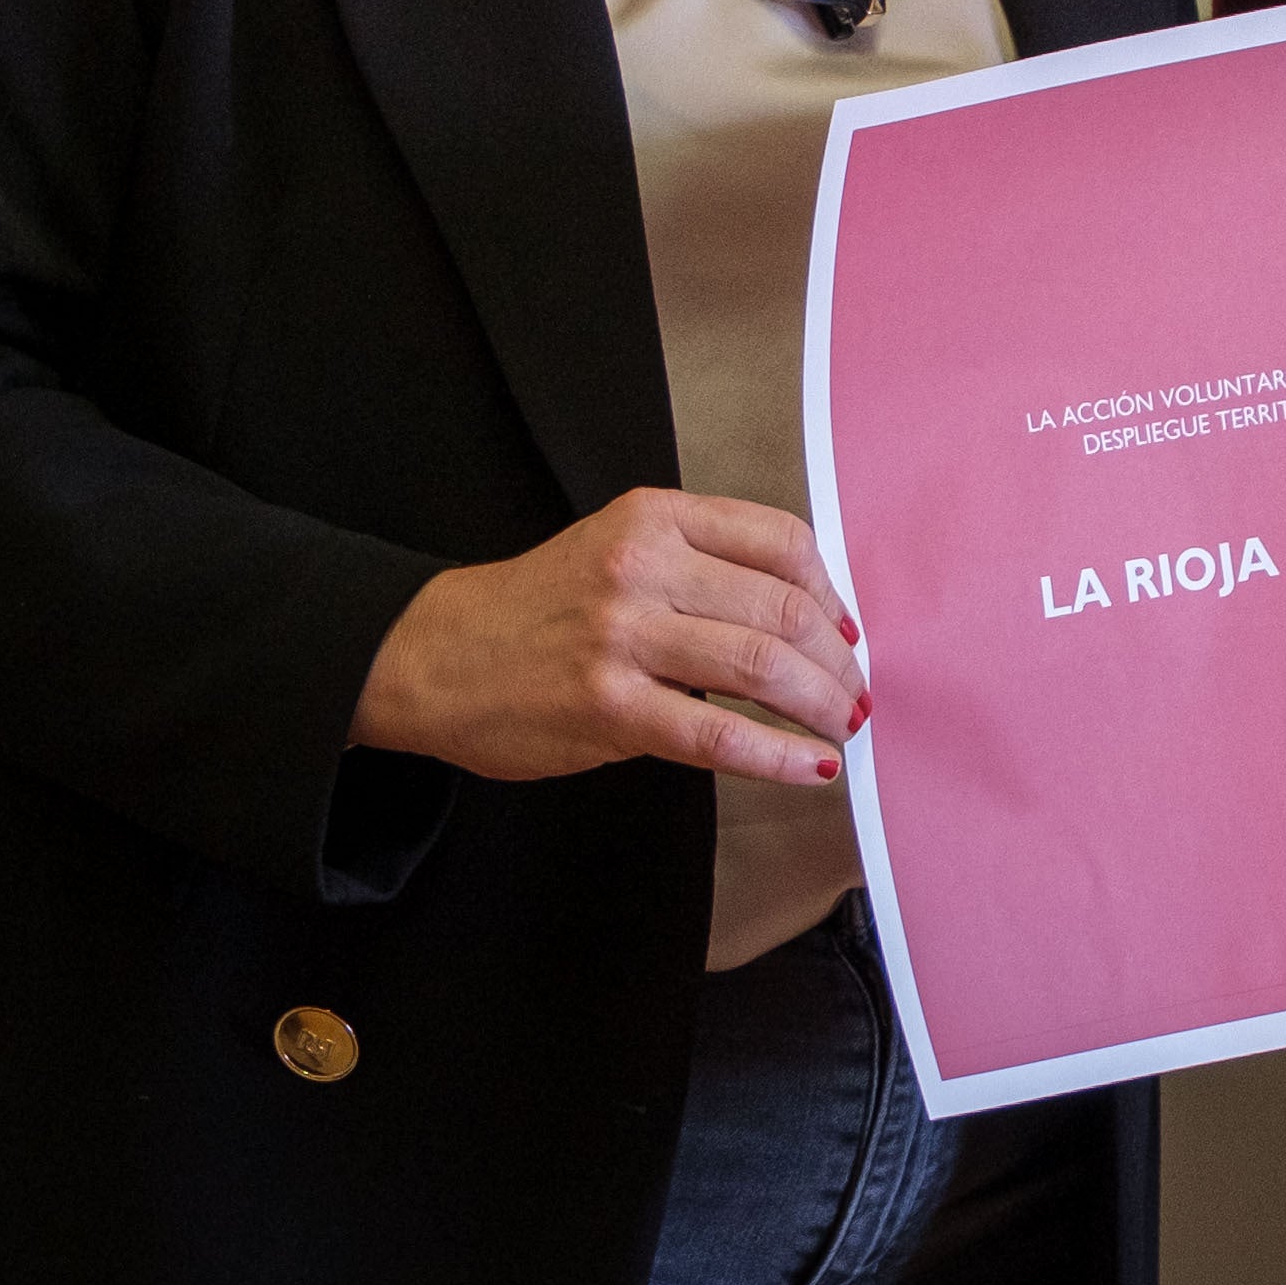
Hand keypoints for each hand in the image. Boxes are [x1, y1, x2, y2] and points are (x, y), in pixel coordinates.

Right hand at [351, 489, 862, 785]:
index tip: (846, 633)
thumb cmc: (541, 608)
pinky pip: (716, 736)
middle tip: (853, 694)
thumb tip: (810, 617)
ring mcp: (622, 637)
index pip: (782, 542)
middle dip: (835, 663)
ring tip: (840, 729)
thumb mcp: (622, 548)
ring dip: (819, 706)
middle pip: (782, 610)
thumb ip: (705, 565)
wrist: (432, 656)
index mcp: (655, 516)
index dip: (831, 594)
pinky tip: (807, 768)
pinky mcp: (606, 708)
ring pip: (760, 668)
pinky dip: (776, 756)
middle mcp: (642, 566)